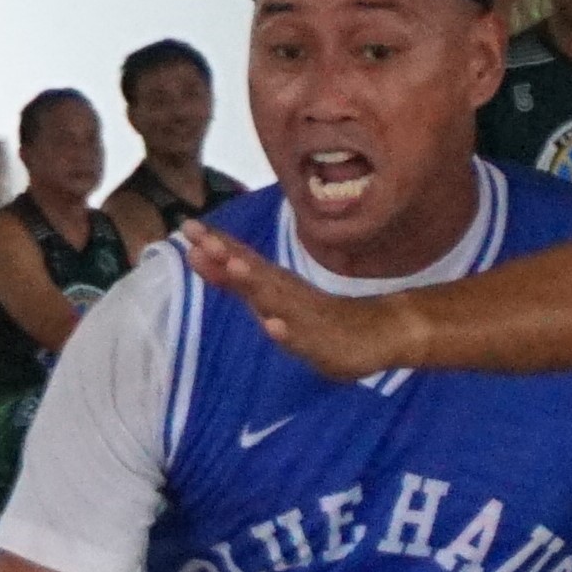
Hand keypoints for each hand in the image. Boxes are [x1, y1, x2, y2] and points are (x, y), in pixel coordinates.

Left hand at [179, 222, 408, 381]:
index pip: (243, 260)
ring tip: (233, 267)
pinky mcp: (324, 344)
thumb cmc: (325, 319)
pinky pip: (303, 338)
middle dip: (226, 254)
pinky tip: (273, 326)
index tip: (187, 226)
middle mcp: (289, 295)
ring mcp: (306, 318)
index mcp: (277, 285)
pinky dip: (286, 332)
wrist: (385, 331)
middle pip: (253, 272)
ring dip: (254, 283)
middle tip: (197, 235)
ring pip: (276, 299)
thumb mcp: (278, 303)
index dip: (216, 244)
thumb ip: (246, 286)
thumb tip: (211, 261)